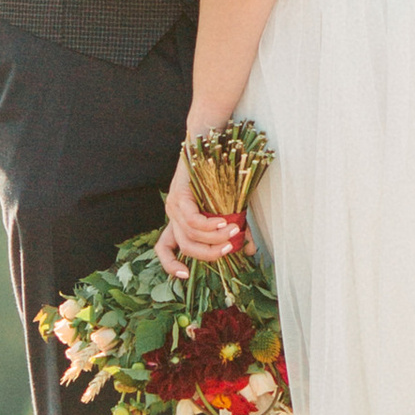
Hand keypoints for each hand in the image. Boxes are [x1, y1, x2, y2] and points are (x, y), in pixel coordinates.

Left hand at [160, 146, 242, 271]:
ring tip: (234, 232)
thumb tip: (249, 250)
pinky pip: (192, 219)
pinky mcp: (179, 194)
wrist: (210, 139)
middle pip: (184, 248)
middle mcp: (172, 214)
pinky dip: (209, 226)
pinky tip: (225, 223)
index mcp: (179, 220)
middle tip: (231, 249)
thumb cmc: (222, 173)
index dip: (170, 266)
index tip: (185, 276)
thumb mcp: (229, 207)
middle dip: (209, 254)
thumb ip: (236, 228)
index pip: (164, 249)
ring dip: (214, 239)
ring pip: (190, 235)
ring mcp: (173, 204)